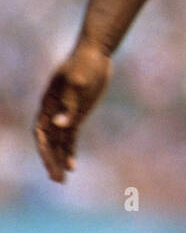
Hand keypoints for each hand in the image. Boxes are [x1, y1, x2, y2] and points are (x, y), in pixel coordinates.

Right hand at [33, 41, 112, 182]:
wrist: (96, 52)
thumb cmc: (85, 64)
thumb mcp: (78, 82)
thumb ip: (69, 104)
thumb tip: (60, 125)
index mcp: (48, 103)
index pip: (41, 132)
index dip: (44, 149)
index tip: (50, 164)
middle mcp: (53, 111)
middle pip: (49, 141)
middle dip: (51, 160)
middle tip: (57, 180)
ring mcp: (65, 113)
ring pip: (59, 142)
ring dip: (59, 159)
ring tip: (62, 180)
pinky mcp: (77, 114)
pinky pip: (70, 137)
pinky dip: (69, 151)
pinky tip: (72, 165)